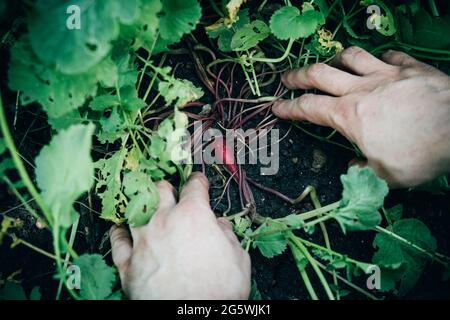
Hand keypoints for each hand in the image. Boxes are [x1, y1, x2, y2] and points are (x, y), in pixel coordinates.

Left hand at [109, 172, 250, 299]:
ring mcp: (142, 241)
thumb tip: (221, 226)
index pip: (194, 187)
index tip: (198, 182)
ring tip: (143, 205)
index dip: (198, 181)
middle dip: (167, 188)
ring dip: (140, 204)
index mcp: (193, 216)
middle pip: (159, 190)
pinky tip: (121, 230)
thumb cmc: (218, 291)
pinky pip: (117, 240)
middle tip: (171, 192)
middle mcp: (164, 222)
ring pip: (134, 209)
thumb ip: (228, 236)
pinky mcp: (127, 264)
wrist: (191, 317)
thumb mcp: (238, 260)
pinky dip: (119, 232)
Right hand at [273, 46, 449, 187]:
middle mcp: (362, 89)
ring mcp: (386, 74)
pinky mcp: (411, 67)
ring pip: (351, 56)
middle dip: (298, 75)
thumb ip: (363, 172)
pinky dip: (381, 58)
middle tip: (286, 77)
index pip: (308, 108)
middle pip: (320, 74)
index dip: (288, 107)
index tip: (276, 106)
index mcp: (349, 115)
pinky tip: (381, 62)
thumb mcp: (384, 176)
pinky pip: (390, 55)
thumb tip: (354, 169)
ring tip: (331, 63)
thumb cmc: (420, 153)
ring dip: (336, 59)